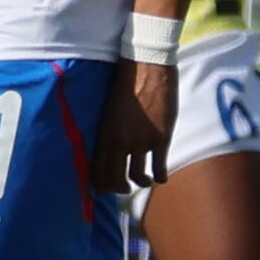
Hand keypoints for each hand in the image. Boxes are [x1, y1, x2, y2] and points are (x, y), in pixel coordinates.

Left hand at [103, 63, 171, 195]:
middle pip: (116, 178)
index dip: (101, 184)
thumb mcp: (108, 111)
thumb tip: (109, 149)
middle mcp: (120, 142)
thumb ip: (108, 131)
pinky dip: (160, 176)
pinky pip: (159, 167)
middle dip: (119, 188)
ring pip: (138, 176)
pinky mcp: (161, 139)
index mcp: (103, 134)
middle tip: (123, 189)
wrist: (146, 69)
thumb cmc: (125, 86)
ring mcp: (141, 142)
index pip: (98, 170)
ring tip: (144, 181)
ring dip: (141, 183)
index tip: (103, 190)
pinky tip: (160, 177)